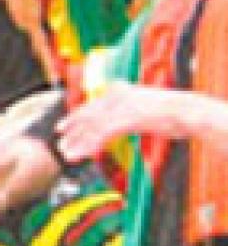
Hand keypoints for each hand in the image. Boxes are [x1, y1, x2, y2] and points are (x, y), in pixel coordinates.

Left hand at [56, 82, 176, 162]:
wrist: (187, 112)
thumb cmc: (171, 112)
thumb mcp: (144, 106)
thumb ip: (127, 110)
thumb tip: (118, 120)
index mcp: (120, 90)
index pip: (92, 105)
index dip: (75, 117)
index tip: (61, 126)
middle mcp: (116, 96)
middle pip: (87, 114)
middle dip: (71, 129)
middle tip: (59, 142)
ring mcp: (119, 106)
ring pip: (91, 126)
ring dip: (77, 142)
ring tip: (67, 153)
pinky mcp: (124, 119)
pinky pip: (101, 135)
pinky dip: (89, 146)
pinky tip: (81, 155)